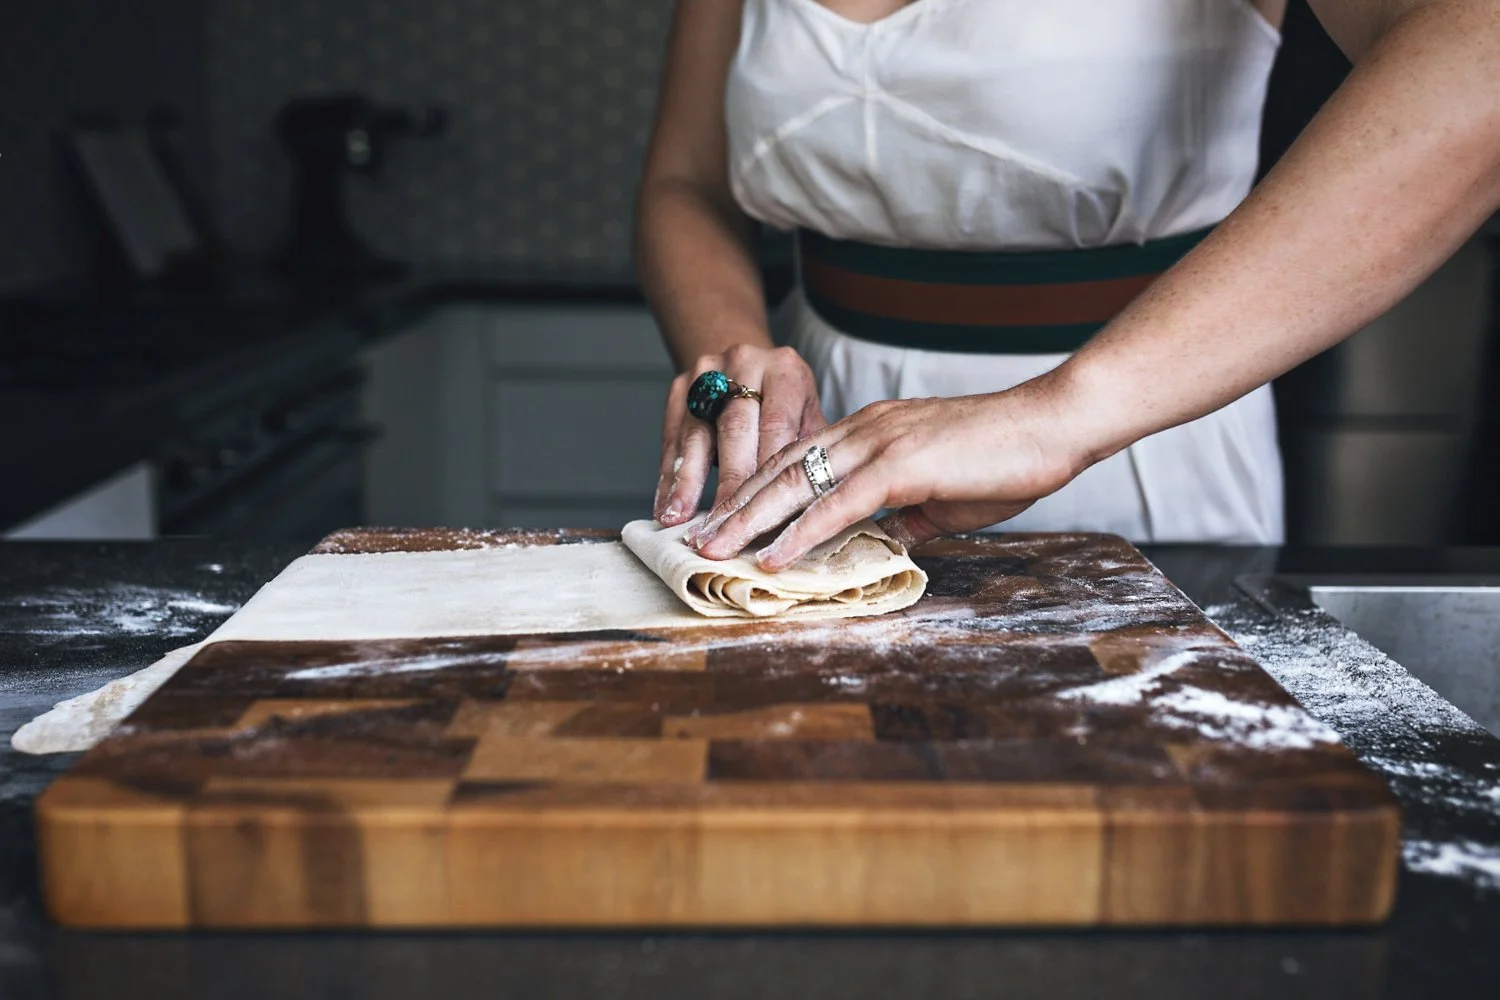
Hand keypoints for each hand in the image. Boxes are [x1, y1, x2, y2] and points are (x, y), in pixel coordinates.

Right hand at [654, 344, 826, 526]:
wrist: (749, 364)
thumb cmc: (786, 403)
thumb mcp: (809, 415)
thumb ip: (808, 452)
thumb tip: (810, 506)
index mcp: (785, 371)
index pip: (776, 423)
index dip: (766, 468)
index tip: (762, 511)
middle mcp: (744, 364)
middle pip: (734, 429)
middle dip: (728, 483)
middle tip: (724, 526)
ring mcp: (706, 374)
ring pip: (695, 433)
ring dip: (686, 482)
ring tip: (679, 519)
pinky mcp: (679, 389)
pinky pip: (671, 438)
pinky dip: (668, 476)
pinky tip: (666, 507)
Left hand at [684, 375, 1090, 569]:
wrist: (1053, 427)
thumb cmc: (1004, 460)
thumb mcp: (939, 494)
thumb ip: (901, 516)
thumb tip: (876, 544)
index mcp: (869, 431)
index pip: (795, 459)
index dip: (754, 489)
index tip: (724, 518)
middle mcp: (864, 430)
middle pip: (781, 469)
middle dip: (733, 506)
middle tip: (696, 538)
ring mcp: (880, 442)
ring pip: (797, 484)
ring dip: (750, 521)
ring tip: (713, 550)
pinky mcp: (902, 465)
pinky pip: (839, 504)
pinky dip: (802, 533)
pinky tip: (774, 557)